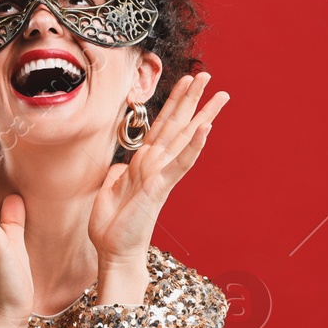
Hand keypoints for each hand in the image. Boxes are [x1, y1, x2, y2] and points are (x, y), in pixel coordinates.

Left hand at [88, 73, 229, 291]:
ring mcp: (161, 175)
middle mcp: (156, 165)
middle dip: (192, 98)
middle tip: (207, 75)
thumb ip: (119, 173)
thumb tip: (123, 165)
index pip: (162, 125)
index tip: (185, 81)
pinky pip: (180, 163)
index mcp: (144, 163)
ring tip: (217, 93)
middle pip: (177, 124)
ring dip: (201, 113)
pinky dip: (193, 146)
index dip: (173, 102)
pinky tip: (205, 128)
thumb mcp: (110, 190)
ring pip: (184, 137)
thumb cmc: (112, 225)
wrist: (114, 252)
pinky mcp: (160, 188)